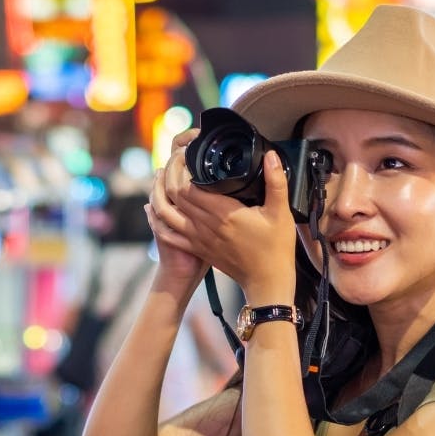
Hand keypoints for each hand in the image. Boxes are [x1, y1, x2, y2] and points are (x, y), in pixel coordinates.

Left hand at [147, 130, 299, 303]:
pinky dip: (157, 220)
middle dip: (170, 174)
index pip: (188, 186)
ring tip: (161, 176)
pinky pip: (168, 234)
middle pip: (174, 195)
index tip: (186, 153)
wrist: (266, 281)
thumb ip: (276, 182)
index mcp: (223, 214)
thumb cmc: (275, 248)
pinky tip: (153, 207)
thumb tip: (270, 155)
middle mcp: (205, 226)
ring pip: (165, 213)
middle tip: (176, 159)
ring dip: (158, 194)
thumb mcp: (280, 213)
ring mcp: (198, 239)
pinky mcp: (197, 248)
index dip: (181, 167)